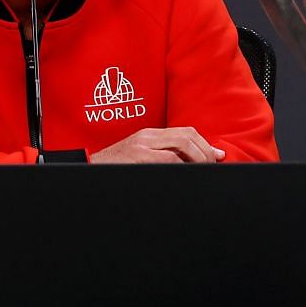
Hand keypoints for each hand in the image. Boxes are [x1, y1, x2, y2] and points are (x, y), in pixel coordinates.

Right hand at [90, 127, 226, 163]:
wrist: (87, 170)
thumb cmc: (114, 168)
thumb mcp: (139, 157)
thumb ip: (163, 156)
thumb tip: (189, 164)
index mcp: (149, 135)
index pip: (186, 132)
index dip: (205, 144)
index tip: (218, 156)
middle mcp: (147, 137)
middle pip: (188, 136)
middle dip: (206, 152)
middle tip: (213, 166)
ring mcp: (141, 146)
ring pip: (182, 145)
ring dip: (198, 159)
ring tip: (202, 171)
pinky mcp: (137, 157)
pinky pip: (168, 159)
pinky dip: (182, 167)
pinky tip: (186, 174)